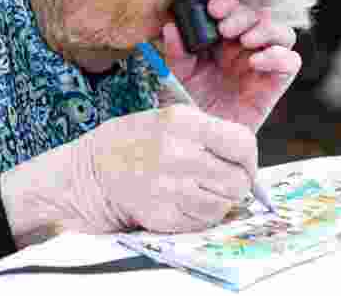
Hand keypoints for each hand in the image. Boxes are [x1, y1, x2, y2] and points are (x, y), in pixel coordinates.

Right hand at [0, 105, 256, 246]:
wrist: (91, 171)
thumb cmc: (138, 140)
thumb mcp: (174, 118)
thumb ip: (212, 135)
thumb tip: (248, 161)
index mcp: (185, 123)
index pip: (243, 143)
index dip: (249, 158)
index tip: (243, 163)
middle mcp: (180, 154)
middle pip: (238, 180)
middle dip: (238, 182)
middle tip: (223, 179)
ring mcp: (170, 188)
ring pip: (224, 205)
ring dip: (220, 200)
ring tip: (201, 188)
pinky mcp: (162, 216)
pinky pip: (203, 221)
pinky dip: (202, 215)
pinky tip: (186, 201)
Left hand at [161, 0, 301, 132]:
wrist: (201, 144)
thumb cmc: (190, 108)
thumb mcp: (177, 76)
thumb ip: (176, 51)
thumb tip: (170, 26)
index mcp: (223, 41)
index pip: (234, 11)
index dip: (227, 3)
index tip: (212, 8)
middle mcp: (245, 50)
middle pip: (259, 16)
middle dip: (243, 15)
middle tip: (225, 27)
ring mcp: (263, 66)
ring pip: (281, 33)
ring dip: (265, 29)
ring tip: (245, 40)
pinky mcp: (274, 85)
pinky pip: (291, 62)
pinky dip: (279, 56)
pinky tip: (256, 61)